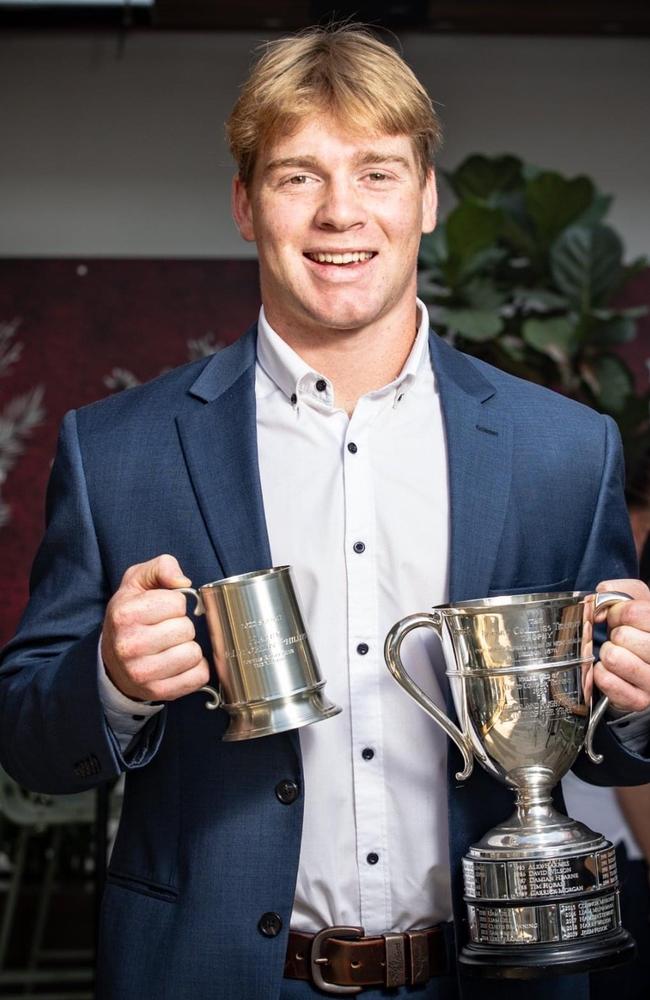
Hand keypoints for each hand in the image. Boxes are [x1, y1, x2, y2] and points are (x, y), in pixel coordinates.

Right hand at [101, 554, 209, 701]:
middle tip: (167, 630)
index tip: (163, 610)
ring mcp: (142, 673)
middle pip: (186, 629)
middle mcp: (129, 645)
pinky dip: (195, 669)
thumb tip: (183, 582)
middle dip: (182, 626)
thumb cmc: (130, 617)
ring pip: (194, 654)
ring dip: (189, 648)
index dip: (176, 604)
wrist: (113, 661)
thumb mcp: (137, 582)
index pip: (177, 603)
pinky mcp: (157, 692)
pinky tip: (179, 664)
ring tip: (171, 647)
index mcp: (124, 614)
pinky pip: (198, 677)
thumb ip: (161, 567)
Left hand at [594, 579, 649, 712]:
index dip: (617, 612)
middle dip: (614, 635)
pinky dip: (600, 674)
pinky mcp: (640, 700)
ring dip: (607, 654)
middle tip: (621, 640)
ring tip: (616, 655)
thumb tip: (599, 606)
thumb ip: (617, 590)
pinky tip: (610, 671)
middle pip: (622, 636)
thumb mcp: (635, 600)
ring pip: (614, 658)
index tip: (618, 618)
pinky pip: (607, 681)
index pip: (636, 613)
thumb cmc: (638, 629)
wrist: (641, 663)